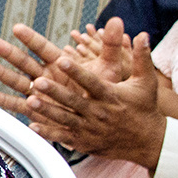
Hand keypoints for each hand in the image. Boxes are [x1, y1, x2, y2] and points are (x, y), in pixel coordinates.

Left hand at [5, 22, 166, 165]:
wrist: (148, 142)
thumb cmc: (144, 107)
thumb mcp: (146, 81)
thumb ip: (141, 58)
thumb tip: (142, 35)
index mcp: (111, 95)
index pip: (91, 81)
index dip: (76, 71)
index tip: (62, 59)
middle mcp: (98, 112)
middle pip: (73, 100)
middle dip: (55, 90)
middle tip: (38, 81)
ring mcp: (90, 128)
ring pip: (65, 118)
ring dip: (47, 110)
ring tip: (30, 101)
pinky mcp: (84, 141)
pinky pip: (63, 137)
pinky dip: (48, 132)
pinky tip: (32, 126)